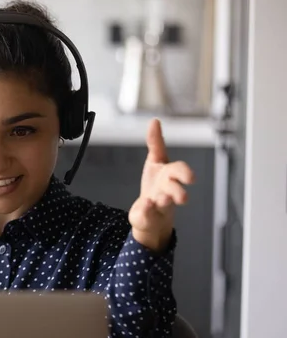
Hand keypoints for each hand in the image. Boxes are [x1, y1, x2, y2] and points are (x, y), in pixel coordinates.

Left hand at [128, 118, 195, 252]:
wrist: (154, 216)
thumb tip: (155, 121)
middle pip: (176, 190)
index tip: (191, 178)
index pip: (179, 171)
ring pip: (165, 203)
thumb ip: (156, 143)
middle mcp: (168, 190)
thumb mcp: (155, 162)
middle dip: (179, 191)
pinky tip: (146, 205)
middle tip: (181, 196)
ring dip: (165, 200)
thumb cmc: (157, 185)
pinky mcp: (149, 215)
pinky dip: (147, 210)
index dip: (184, 174)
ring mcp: (159, 205)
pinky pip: (148, 214)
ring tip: (162, 199)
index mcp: (169, 175)